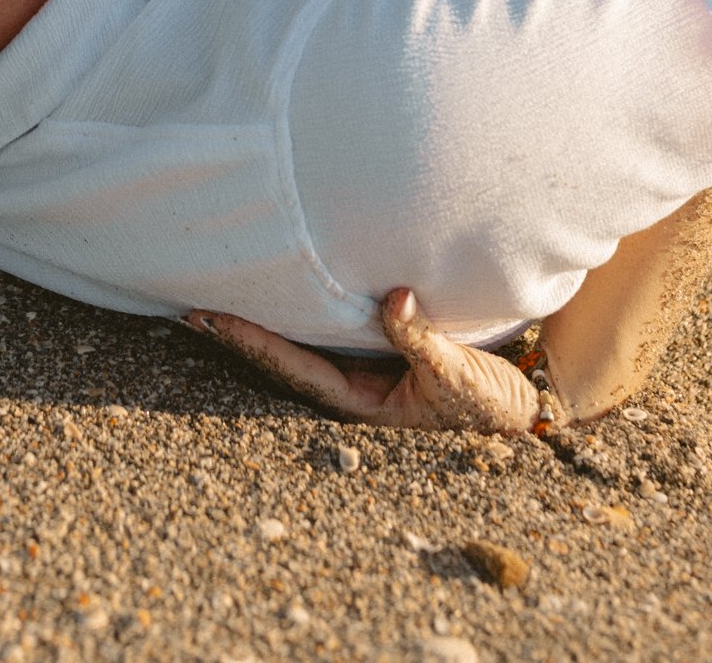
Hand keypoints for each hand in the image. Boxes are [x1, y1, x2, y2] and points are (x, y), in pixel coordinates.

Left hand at [187, 288, 556, 433]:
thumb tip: (392, 297)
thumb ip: (423, 338)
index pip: (293, 367)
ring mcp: (363, 373)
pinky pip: (326, 334)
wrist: (524, 416)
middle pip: (282, 358)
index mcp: (362, 404)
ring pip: (300, 345)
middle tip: (187, 308)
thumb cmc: (490, 406)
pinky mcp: (379, 356)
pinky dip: (296, 314)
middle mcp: (352, 389)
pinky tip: (276, 295)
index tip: (211, 318)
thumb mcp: (458, 374)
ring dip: (261, 323)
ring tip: (215, 299)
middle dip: (237, 334)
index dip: (251, 340)